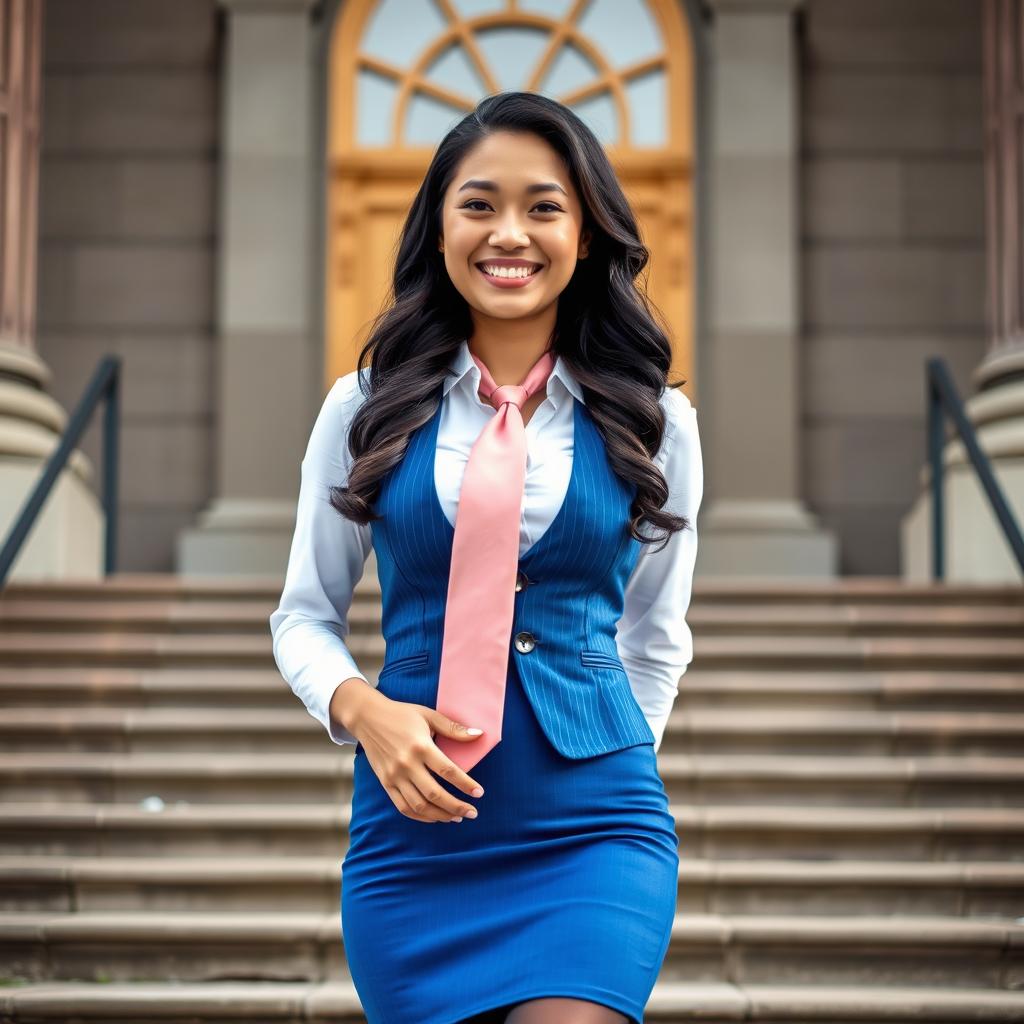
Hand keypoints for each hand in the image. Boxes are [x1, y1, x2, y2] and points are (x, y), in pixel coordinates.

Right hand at [350, 690, 485, 823]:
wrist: (367, 717)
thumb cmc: (402, 714)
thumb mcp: (429, 715)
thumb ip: (454, 728)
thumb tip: (479, 734)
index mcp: (420, 746)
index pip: (448, 771)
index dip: (466, 784)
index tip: (479, 793)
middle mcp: (406, 764)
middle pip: (435, 794)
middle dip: (457, 807)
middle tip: (472, 813)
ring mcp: (394, 775)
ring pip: (419, 805)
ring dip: (440, 815)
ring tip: (456, 817)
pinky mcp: (385, 783)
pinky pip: (403, 807)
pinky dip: (420, 816)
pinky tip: (435, 817)